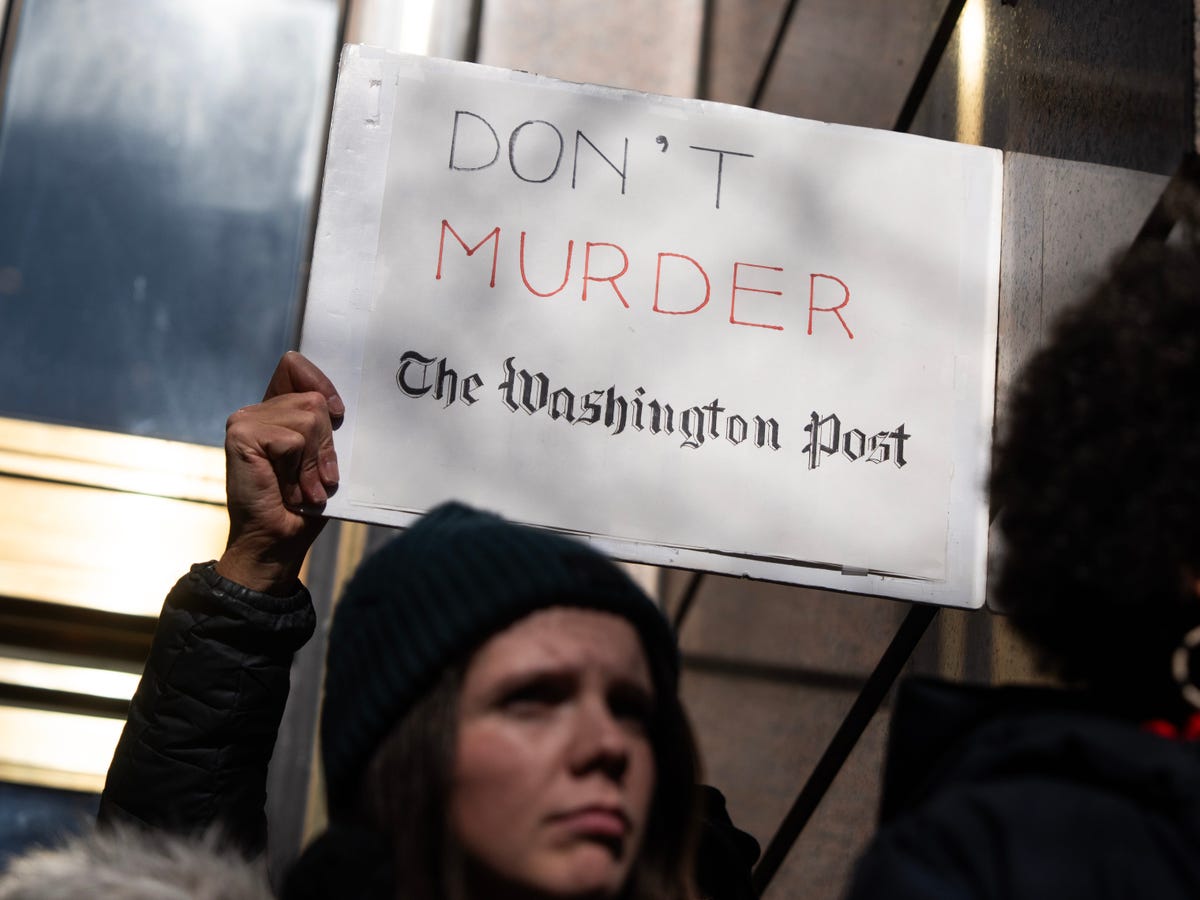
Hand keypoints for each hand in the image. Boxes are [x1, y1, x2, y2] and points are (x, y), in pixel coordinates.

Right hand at [215, 352, 344, 593]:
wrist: (277, 541)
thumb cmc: (304, 504)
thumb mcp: (321, 459)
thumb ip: (324, 428)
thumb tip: (341, 406)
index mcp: (276, 412)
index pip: (295, 366)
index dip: (321, 382)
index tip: (338, 414)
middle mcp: (257, 411)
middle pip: (313, 399)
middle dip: (326, 444)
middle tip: (319, 479)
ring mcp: (245, 421)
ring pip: (308, 418)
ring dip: (315, 462)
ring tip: (306, 488)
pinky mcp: (241, 435)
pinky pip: (293, 440)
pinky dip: (300, 469)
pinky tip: (291, 491)